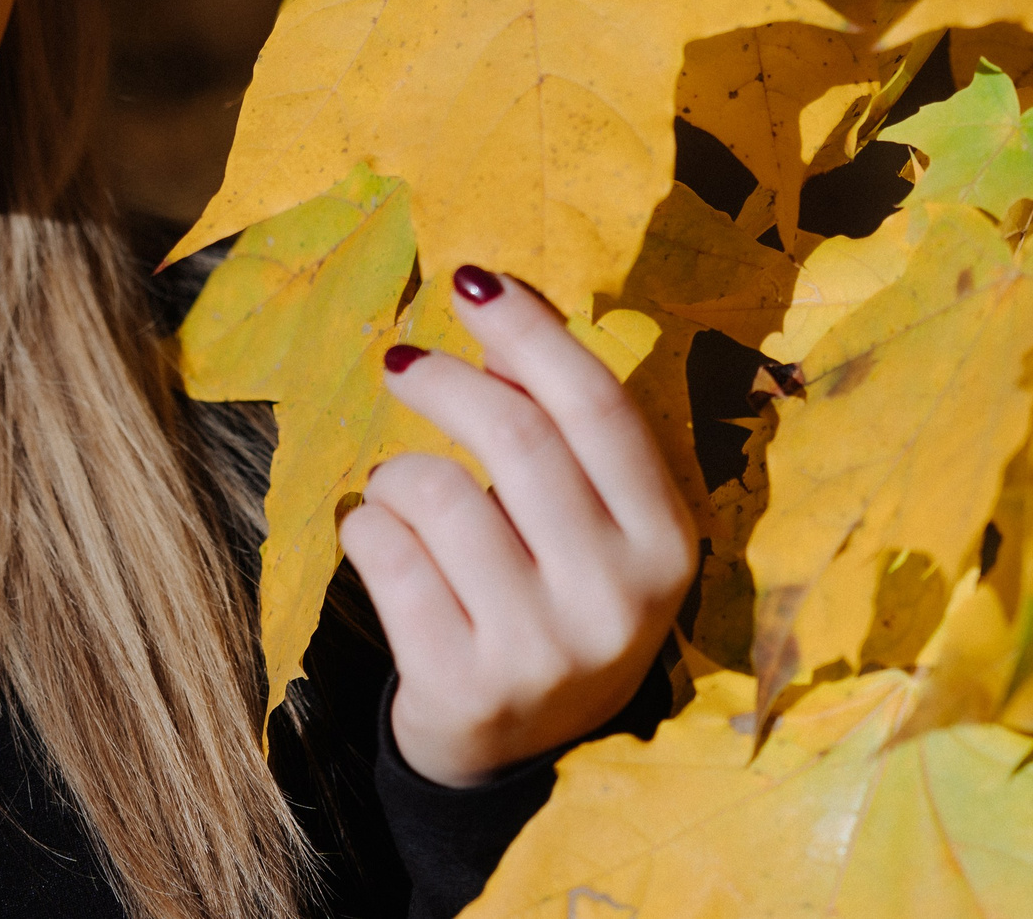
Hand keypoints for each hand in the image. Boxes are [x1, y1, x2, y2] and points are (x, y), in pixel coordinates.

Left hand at [338, 264, 698, 788]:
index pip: (597, 406)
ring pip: (439, 496)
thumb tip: (493, 308)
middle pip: (516, 438)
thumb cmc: (552, 597)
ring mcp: (543, 651)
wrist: (518, 752)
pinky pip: (388, 559)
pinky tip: (377, 538)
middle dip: (444, 379)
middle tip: (400, 362)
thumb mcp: (590, 520)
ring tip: (397, 491)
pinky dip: (366, 527)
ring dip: (396, 474)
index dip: (529, 329)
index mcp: (666, 540)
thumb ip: (558, 423)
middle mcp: (619, 598)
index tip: (469, 280)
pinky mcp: (465, 689)